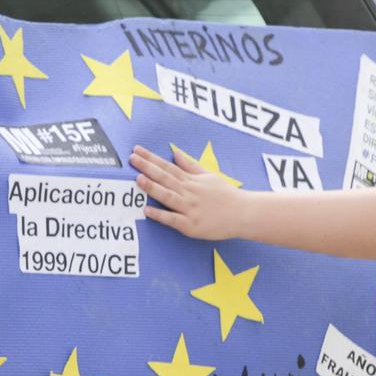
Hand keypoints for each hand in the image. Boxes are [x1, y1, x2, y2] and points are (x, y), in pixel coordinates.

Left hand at [130, 144, 252, 240]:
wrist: (243, 213)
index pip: (168, 166)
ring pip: (168, 196)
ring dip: (153, 187)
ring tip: (138, 179)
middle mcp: (189, 192)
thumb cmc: (225, 195)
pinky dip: (160, 215)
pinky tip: (148, 211)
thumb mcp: (208, 175)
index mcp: (191, 180)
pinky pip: (173, 219)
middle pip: (165, 178)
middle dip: (147, 168)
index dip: (151, 158)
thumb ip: (190, 165)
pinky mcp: (191, 225)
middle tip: (132, 159)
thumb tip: (175, 153)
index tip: (137, 150)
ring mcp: (190, 209)